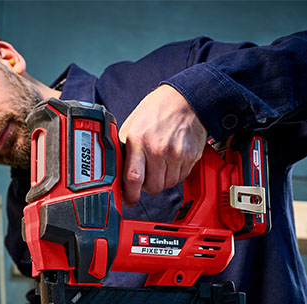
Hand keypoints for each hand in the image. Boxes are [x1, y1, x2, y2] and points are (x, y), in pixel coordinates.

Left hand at [118, 85, 207, 206]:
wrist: (186, 100)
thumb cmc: (157, 110)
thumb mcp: (132, 125)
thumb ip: (124, 148)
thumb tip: (116, 170)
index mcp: (139, 141)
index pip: (133, 178)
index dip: (130, 195)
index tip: (128, 199)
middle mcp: (158, 149)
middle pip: (152, 187)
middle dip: (146, 186)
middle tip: (146, 175)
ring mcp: (176, 154)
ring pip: (167, 185)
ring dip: (161, 180)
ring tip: (159, 164)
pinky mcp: (190, 157)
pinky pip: (180, 178)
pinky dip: (174, 175)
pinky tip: (171, 161)